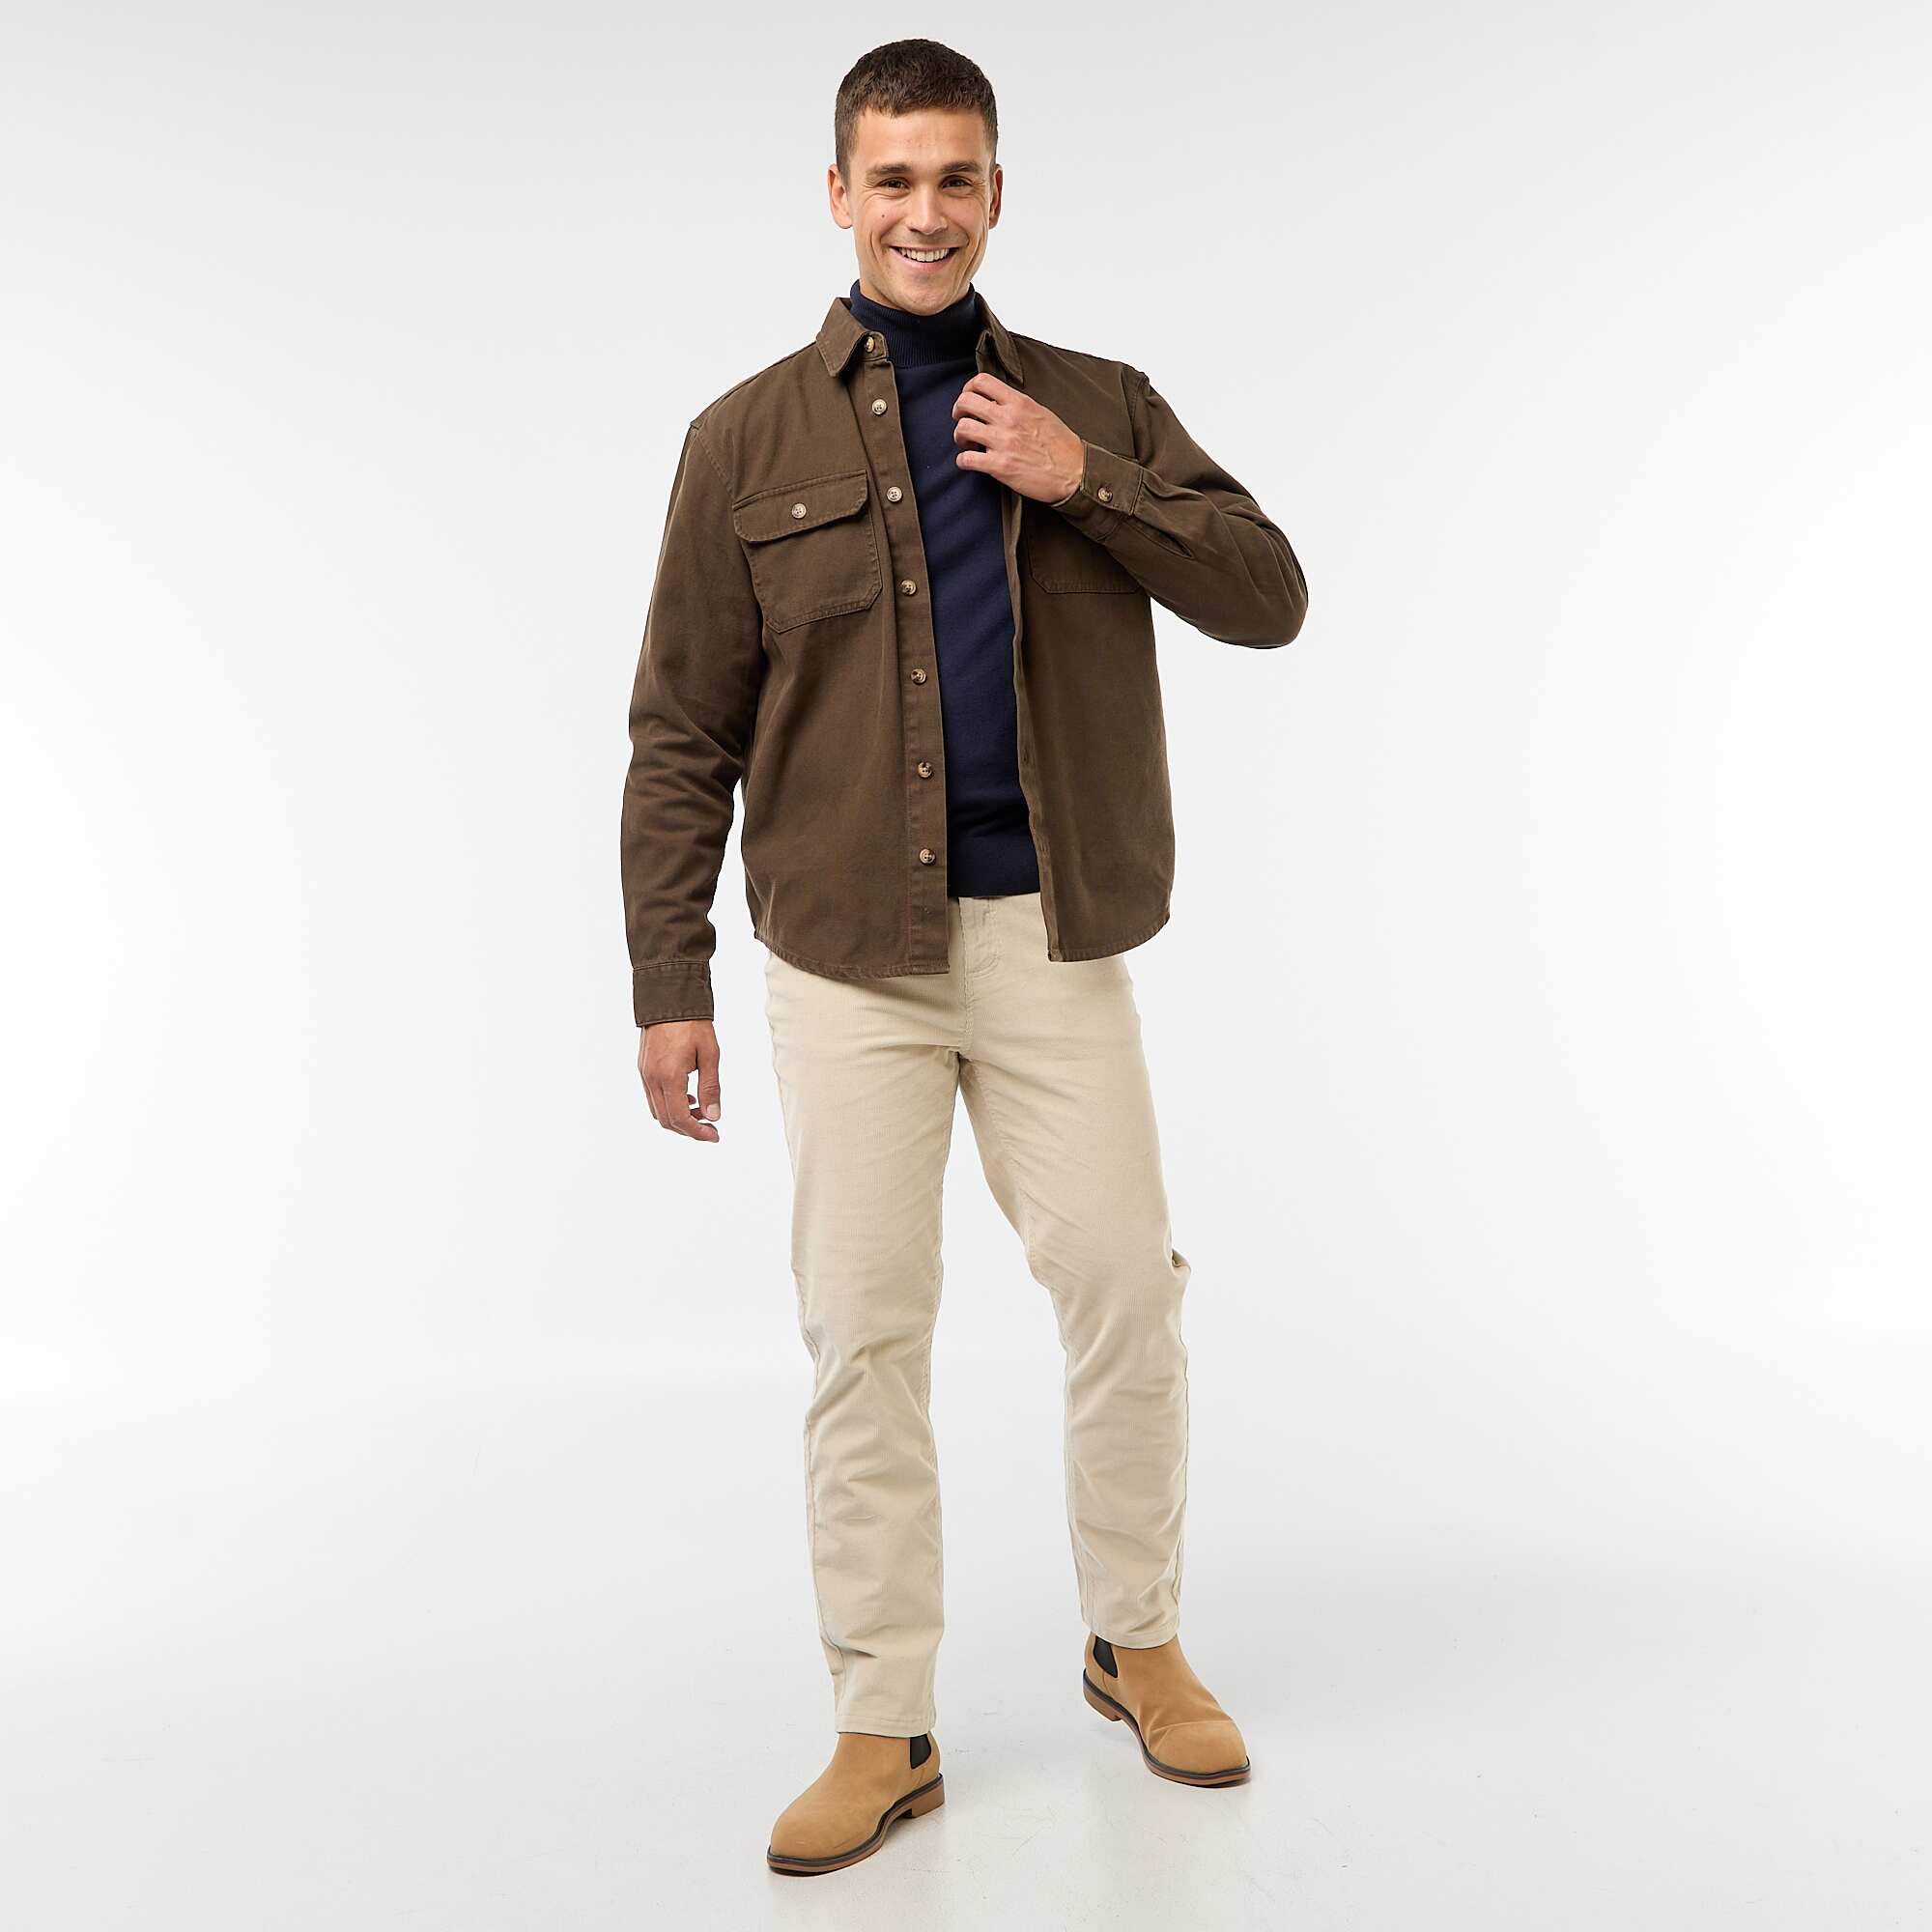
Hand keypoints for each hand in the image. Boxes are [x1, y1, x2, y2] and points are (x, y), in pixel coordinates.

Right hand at [638, 1019, 722, 1142]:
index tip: (714, 1135)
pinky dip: (669, 1105)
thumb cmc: (693, 1023)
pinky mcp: (643, 1068)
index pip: (679, 1118)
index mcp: (669, 1076)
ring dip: (678, 1118)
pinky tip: (687, 1097)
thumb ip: (711, 1088)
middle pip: (666, 1120)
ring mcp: (645, 1074)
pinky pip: (653, 1097)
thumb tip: (714, 1116)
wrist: (668, 998)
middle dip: (689, 1129)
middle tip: (711, 1127)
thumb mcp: (710, 1055)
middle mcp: (652, 1078)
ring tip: (701, 1111)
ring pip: (657, 1111)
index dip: (697, 1132)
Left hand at [951, 373, 1085, 502]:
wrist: (1075, 472)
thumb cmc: (1061, 446)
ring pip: (963, 428)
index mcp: (1019, 403)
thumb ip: (1017, 406)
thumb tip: (999, 404)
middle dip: (958, 411)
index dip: (968, 390)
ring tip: (967, 444)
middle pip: (966, 402)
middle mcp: (1008, 419)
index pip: (981, 382)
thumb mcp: (1041, 413)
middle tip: (963, 421)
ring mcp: (1003, 442)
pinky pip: (966, 459)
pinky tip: (969, 462)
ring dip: (959, 437)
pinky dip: (962, 461)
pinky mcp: (1000, 466)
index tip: (969, 399)